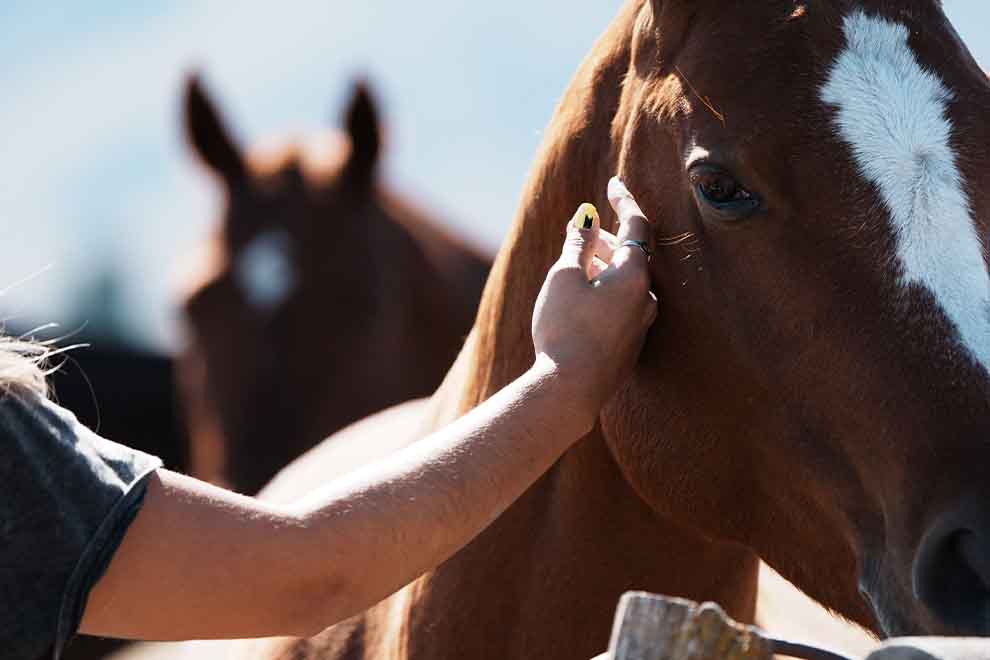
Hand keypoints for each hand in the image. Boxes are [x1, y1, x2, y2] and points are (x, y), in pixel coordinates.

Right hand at [531, 177, 657, 411]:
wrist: (570, 390)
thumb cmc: (564, 329)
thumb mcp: (563, 277)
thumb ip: (578, 244)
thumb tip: (587, 220)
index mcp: (635, 275)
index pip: (637, 226)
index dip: (625, 201)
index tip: (614, 183)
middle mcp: (646, 298)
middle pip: (632, 256)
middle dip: (606, 241)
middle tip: (582, 232)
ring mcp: (640, 324)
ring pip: (626, 283)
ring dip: (604, 267)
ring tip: (576, 266)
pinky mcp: (629, 345)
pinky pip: (622, 306)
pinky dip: (605, 291)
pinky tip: (582, 300)